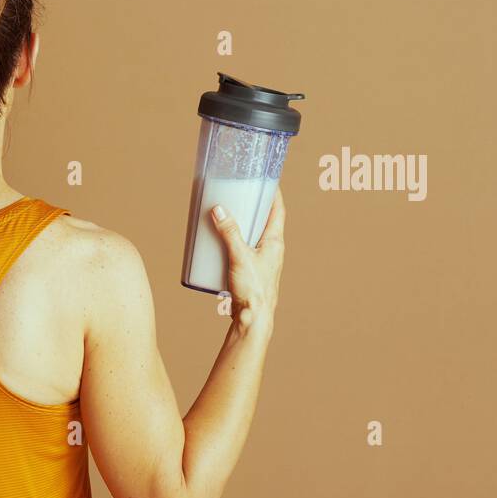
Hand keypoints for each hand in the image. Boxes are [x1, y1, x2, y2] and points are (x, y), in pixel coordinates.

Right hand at [210, 186, 285, 333]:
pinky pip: (243, 249)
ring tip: (227, 214)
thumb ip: (229, 233)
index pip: (278, 210)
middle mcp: (271, 249)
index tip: (266, 178)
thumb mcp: (239, 256)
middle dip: (255, 206)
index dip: (274, 193)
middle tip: (240, 193)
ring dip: (243, 224)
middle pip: (266, 220)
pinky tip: (220, 242)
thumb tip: (218, 209)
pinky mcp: (251, 271)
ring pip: (253, 235)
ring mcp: (262, 261)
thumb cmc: (254, 289)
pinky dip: (234, 241)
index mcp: (275, 242)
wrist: (254, 318)